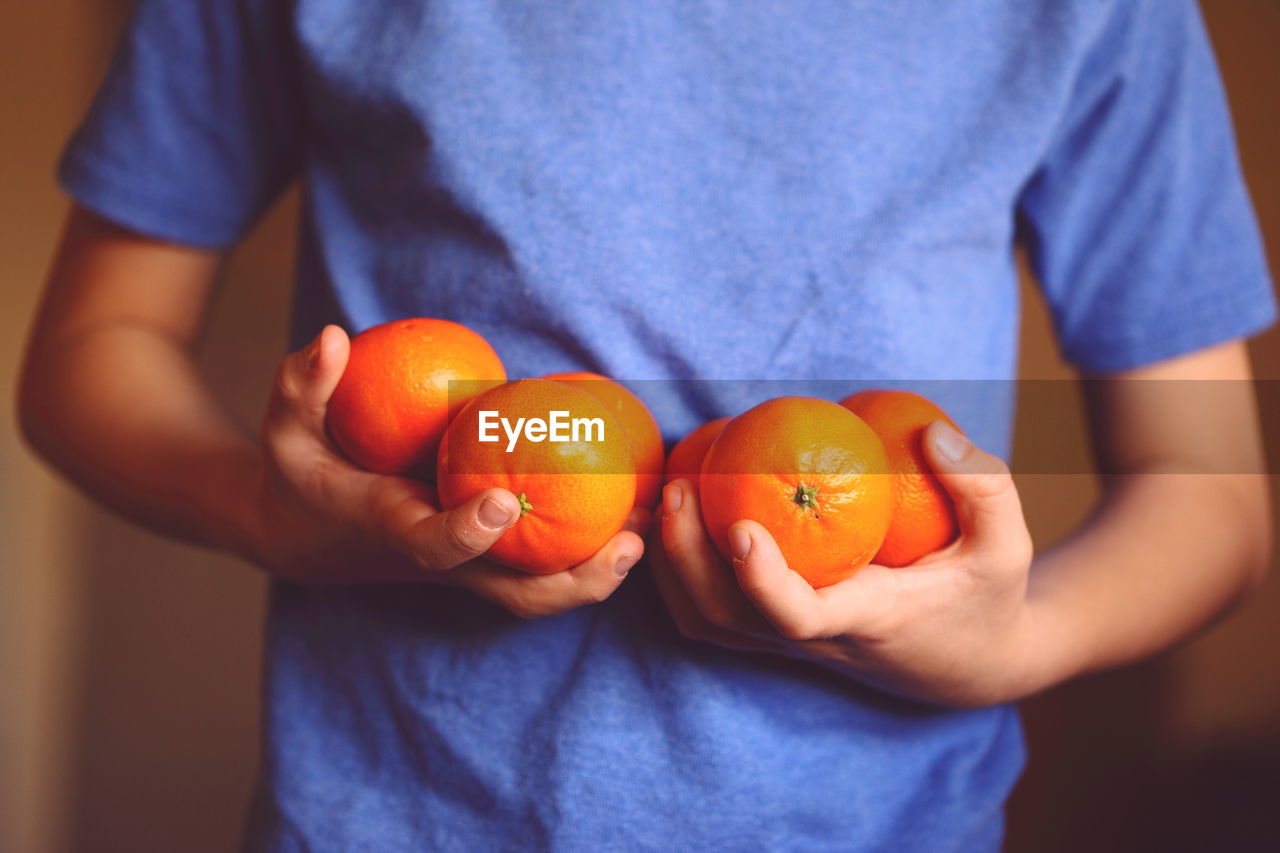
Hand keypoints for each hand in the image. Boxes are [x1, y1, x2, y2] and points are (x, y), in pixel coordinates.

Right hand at [245, 325, 645, 617]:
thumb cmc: (301, 475)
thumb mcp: (286, 429)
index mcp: (394, 531)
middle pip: (517, 595)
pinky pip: (547, 564)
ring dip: (602, 570)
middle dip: (577, 580)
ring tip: (656, 526)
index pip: (434, 546)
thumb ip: (304, 384)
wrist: (305, 536)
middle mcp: (442, 560)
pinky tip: (637, 507)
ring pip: (543, 591)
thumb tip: (331, 336)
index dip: (468, 531)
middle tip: (630, 542)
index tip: (502, 502)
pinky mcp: (489, 558)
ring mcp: (470, 566)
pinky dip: (593, 548)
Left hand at [655, 421, 1038, 706]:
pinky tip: (678, 518)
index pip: (801, 617)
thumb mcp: (1008, 546)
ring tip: (664, 494)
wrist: (972, 666)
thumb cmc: (988, 599)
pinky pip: (712, 616)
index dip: (763, 581)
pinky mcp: (779, 636)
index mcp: (867, 618)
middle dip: (686, 558)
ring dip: (671, 566)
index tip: (741, 527)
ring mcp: (791, 643)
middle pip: (727, 618)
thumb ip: (981, 485)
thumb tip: (931, 430)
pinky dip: (680, 574)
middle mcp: (817, 639)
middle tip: (676, 484)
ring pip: (708, 623)